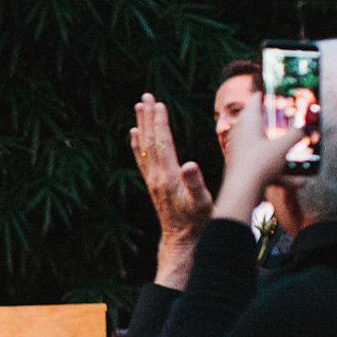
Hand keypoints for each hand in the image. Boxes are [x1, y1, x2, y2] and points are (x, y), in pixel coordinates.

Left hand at [130, 94, 212, 287]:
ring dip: (142, 125)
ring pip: (144, 147)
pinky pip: (141, 159)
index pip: (163, 144)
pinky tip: (133, 134)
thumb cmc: (198, 222)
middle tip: (145, 96)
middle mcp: (156, 176)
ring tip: (139, 107)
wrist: (182, 240)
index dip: (160, 123)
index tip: (158, 104)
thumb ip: (196, 183)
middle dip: (148, 117)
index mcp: (169, 177)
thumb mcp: (202, 203)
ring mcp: (151, 180)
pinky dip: (136, 144)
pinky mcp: (152, 184)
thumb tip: (189, 164)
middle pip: (150, 141)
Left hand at [213, 104, 301, 225]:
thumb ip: (295, 134)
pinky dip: (280, 173)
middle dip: (273, 122)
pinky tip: (299, 183)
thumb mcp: (282, 147)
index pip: (255, 102)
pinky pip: (265, 167)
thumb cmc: (259, 163)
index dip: (263, 96)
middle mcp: (241, 135)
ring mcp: (240, 152)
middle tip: (284, 118)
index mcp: (248, 123)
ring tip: (302, 160)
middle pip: (257, 123)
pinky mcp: (243, 168)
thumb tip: (305, 125)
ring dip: (283, 155)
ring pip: (264, 149)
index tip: (269, 92)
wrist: (242, 192)